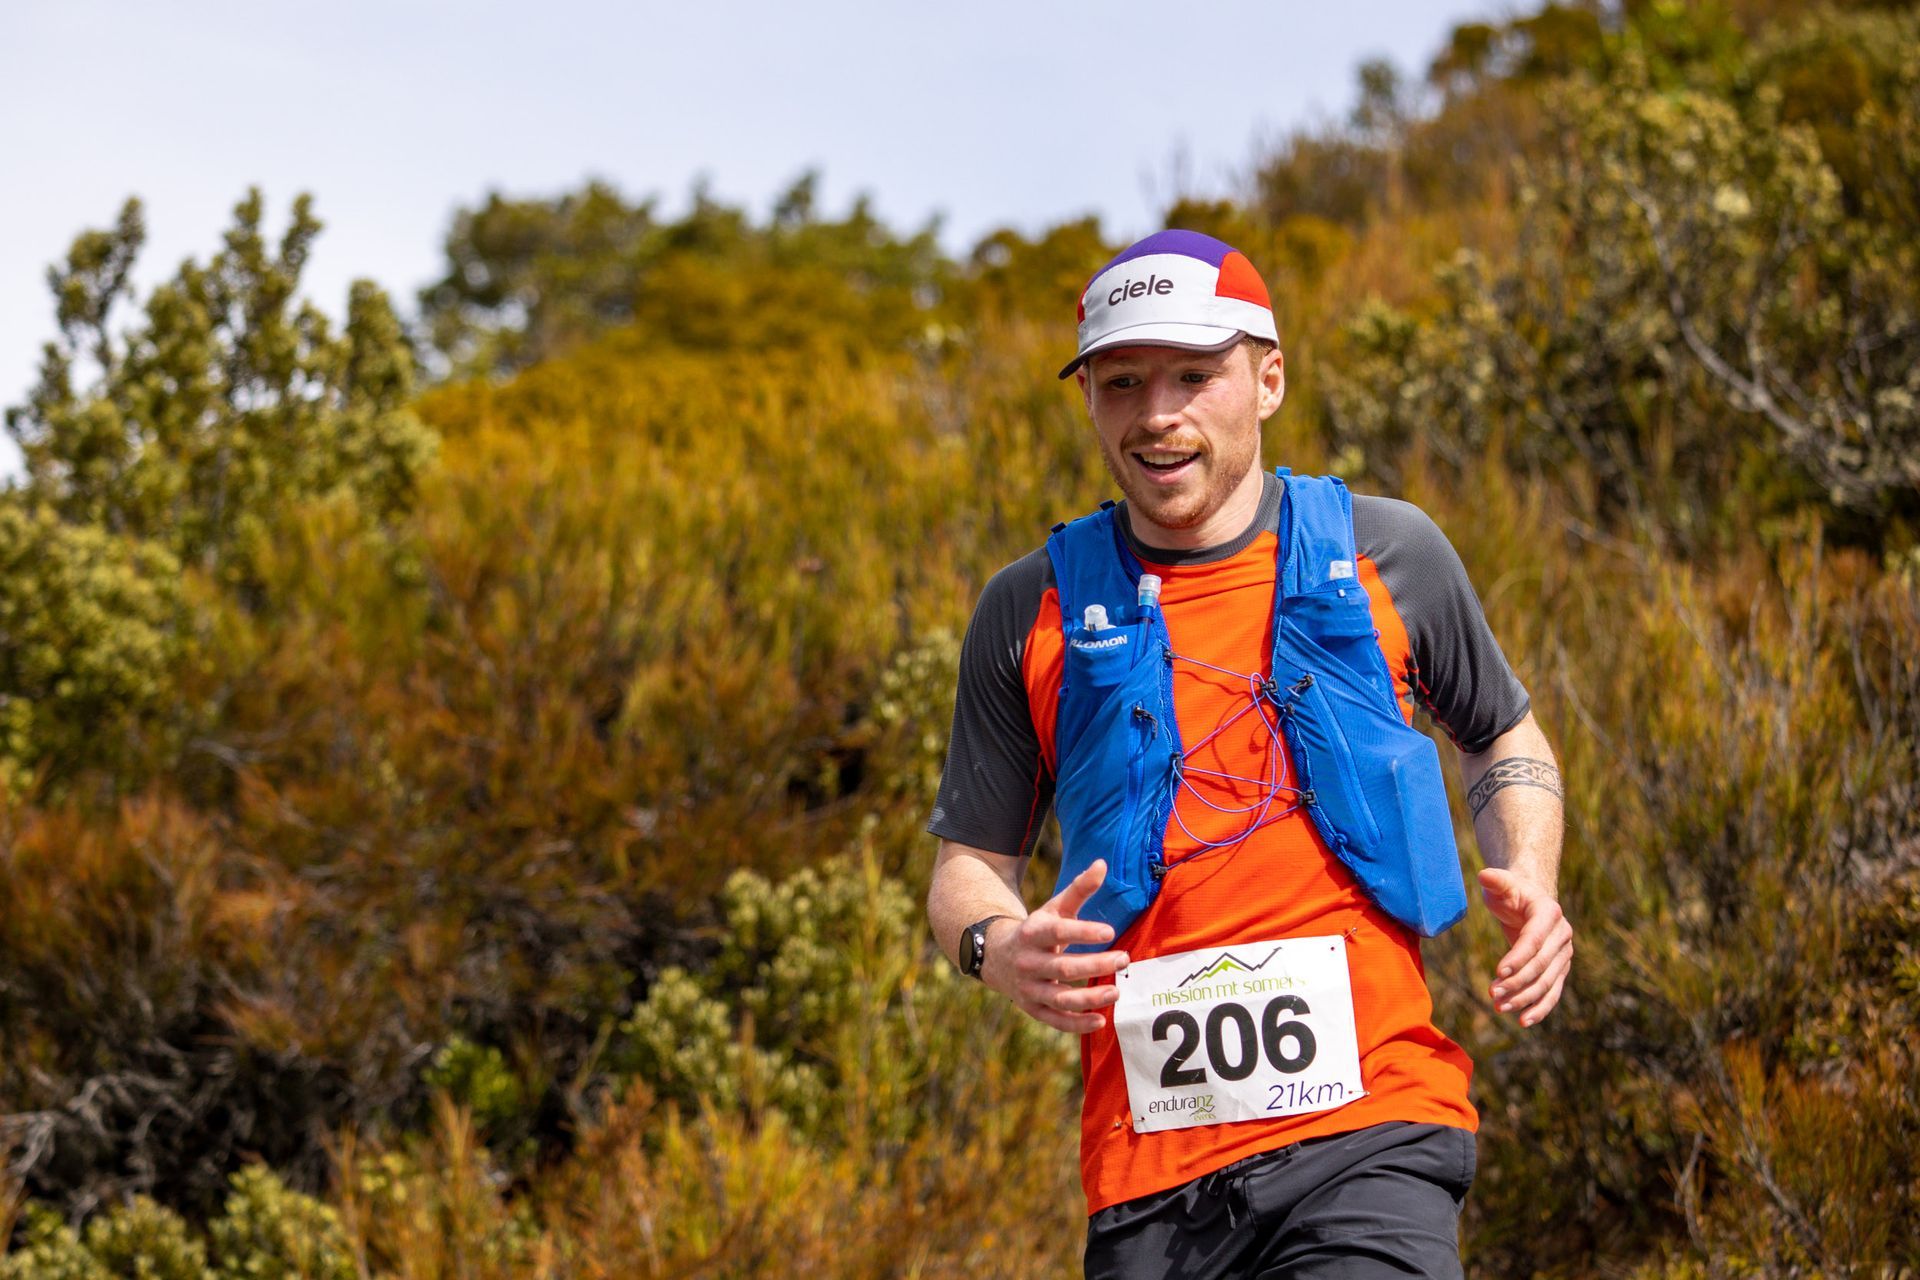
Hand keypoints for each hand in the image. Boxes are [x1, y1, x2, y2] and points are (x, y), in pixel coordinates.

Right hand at [982, 858, 1130, 1034]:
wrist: (997, 957)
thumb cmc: (1037, 930)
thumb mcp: (1054, 908)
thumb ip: (1080, 889)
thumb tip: (1103, 863)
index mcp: (1032, 933)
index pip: (1058, 932)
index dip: (1082, 932)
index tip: (1109, 931)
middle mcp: (1028, 962)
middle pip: (1063, 967)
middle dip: (1095, 965)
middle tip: (1124, 958)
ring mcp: (1029, 988)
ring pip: (1060, 998)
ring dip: (1089, 998)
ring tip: (1117, 991)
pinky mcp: (1033, 1009)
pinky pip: (1055, 1020)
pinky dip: (1077, 1024)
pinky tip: (1100, 1020)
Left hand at [1478, 867, 1571, 1027]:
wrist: (1530, 901)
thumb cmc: (1513, 892)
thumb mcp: (1503, 883)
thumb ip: (1496, 880)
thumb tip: (1484, 876)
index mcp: (1549, 914)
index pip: (1534, 940)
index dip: (1518, 957)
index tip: (1498, 972)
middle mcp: (1562, 936)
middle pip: (1540, 966)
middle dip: (1517, 982)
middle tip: (1492, 994)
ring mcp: (1563, 955)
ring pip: (1546, 983)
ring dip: (1524, 998)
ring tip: (1500, 1008)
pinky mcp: (1559, 970)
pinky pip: (1552, 993)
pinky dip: (1540, 1009)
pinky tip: (1523, 1021)